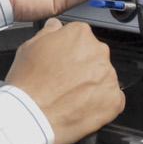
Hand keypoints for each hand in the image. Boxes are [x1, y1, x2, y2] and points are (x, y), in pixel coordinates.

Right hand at [6, 19, 123, 143]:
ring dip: (92, 86)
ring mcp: (109, 76)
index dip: (70, 51)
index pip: (81, 37)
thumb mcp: (29, 46)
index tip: (63, 62)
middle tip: (65, 81)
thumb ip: (48, 32)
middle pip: (95, 56)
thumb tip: (56, 27)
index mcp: (80, 34)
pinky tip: (82, 108)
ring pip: (104, 78)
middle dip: (83, 67)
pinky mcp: (114, 100)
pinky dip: (101, 104)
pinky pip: (113, 100)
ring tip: (71, 97)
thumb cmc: (28, 83)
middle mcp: (98, 51)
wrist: (32, 116)